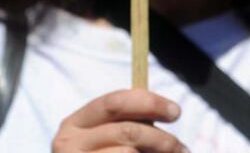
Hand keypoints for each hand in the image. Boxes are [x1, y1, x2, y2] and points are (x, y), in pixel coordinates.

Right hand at [53, 89, 187, 152]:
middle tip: (181, 148)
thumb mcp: (108, 140)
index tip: (176, 111)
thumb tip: (168, 111)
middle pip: (127, 131)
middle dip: (161, 138)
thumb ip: (129, 125)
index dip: (149, 103)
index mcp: (75, 124)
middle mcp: (67, 143)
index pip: (115, 102)